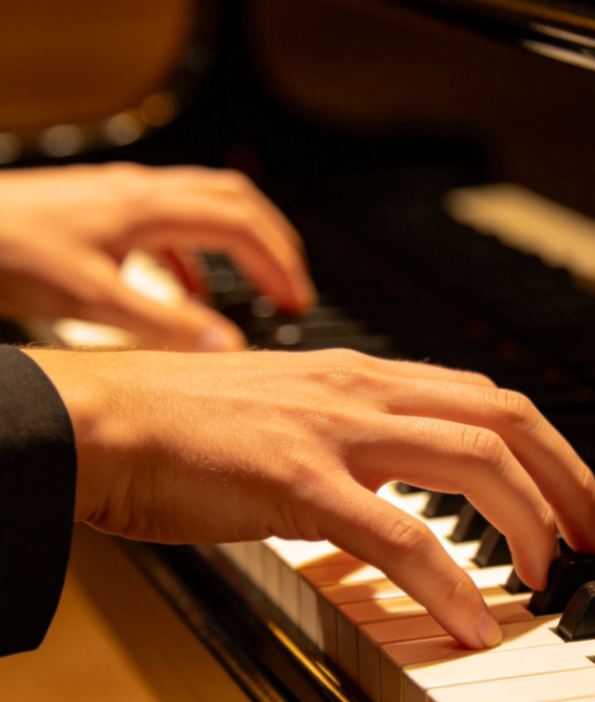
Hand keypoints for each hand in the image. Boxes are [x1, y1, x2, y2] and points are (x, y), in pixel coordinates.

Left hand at [0, 163, 314, 350]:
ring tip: (257, 285)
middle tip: (292, 288)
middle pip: (237, 202)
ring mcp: (126, 196)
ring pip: (208, 205)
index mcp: (151, 209)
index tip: (297, 302)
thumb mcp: (96, 299)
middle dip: (275, 246)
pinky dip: (199, 253)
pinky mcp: (107, 209)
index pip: (242, 227)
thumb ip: (167, 324)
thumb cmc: (10, 251)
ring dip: (242, 244)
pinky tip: (192, 287)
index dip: (279, 265)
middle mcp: (144, 192)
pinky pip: (173, 221)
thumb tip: (229, 347)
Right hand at [26, 346, 594, 647]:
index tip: (575, 500)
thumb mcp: (293, 417)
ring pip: (474, 462)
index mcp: (365, 378)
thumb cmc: (183, 426)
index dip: (550, 449)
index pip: (489, 399)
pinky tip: (474, 625)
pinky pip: (398, 535)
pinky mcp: (296, 481)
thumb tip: (402, 486)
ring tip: (548, 576)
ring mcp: (334, 431)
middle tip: (594, 540)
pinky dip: (449, 583)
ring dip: (528, 522)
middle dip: (568, 481)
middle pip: (507, 421)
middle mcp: (364, 391)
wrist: (96, 417)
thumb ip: (355, 441)